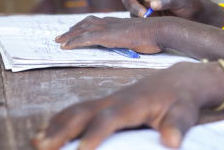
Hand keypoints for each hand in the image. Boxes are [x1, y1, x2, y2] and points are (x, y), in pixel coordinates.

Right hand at [33, 62, 219, 149]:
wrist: (181, 79)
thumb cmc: (182, 100)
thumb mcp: (185, 112)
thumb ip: (178, 126)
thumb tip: (172, 142)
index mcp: (135, 103)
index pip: (111, 118)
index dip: (96, 133)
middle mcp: (117, 99)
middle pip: (85, 111)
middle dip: (64, 129)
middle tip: (44, 148)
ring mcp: (110, 99)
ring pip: (78, 109)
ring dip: (57, 125)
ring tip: (37, 143)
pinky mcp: (107, 102)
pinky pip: (80, 109)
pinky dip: (62, 120)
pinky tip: (48, 133)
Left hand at [55, 15, 173, 52]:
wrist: (162, 30)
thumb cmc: (158, 35)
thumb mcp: (144, 36)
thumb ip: (135, 38)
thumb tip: (136, 45)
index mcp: (121, 23)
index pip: (99, 21)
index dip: (86, 25)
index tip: (78, 29)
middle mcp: (113, 23)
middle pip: (87, 23)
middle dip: (73, 29)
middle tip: (62, 36)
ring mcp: (110, 28)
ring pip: (83, 29)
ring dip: (69, 36)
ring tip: (59, 42)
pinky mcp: (109, 36)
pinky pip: (86, 38)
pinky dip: (74, 42)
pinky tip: (65, 47)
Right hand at [121, 0, 218, 23]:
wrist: (197, 19)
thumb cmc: (191, 5)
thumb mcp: (181, 0)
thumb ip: (167, 0)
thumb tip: (152, 4)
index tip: (148, 0)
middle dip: (132, 5)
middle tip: (144, 14)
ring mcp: (145, 9)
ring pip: (130, 10)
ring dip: (136, 15)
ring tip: (149, 20)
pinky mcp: (147, 21)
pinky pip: (136, 21)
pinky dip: (139, 23)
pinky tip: (149, 26)